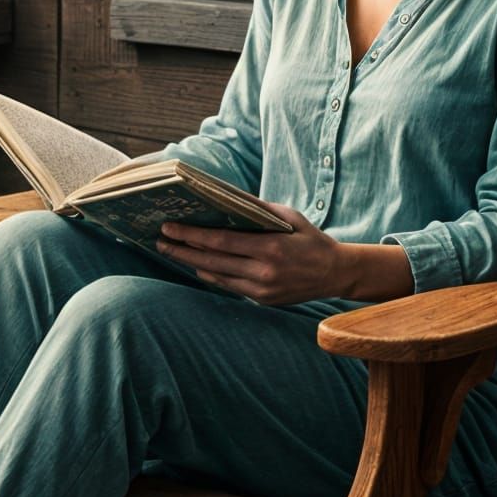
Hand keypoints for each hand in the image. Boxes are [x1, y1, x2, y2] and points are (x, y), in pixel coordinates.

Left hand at [156, 203, 355, 305]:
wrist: (335, 273)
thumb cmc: (310, 239)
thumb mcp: (288, 216)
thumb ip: (257, 209)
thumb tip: (225, 196)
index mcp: (270, 249)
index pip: (220, 242)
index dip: (192, 235)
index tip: (170, 227)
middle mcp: (263, 272)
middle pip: (212, 261)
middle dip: (183, 250)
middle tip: (161, 241)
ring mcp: (262, 290)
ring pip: (217, 276)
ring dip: (192, 263)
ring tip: (172, 251)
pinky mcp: (262, 300)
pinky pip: (229, 286)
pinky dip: (211, 275)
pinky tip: (198, 264)